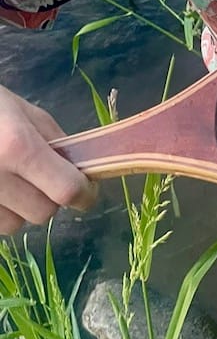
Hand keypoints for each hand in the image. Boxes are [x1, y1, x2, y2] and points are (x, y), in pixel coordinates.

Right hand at [0, 85, 98, 234]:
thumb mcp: (27, 114)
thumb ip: (56, 142)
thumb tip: (81, 168)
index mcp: (18, 147)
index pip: (66, 189)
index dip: (84, 194)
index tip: (86, 191)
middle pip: (43, 212)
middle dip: (50, 198)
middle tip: (43, 179)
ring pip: (16, 225)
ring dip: (21, 209)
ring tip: (11, 181)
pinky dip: (0, 212)